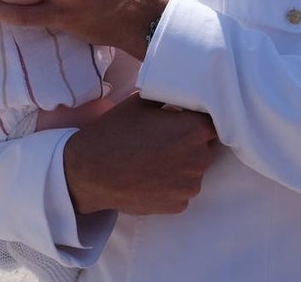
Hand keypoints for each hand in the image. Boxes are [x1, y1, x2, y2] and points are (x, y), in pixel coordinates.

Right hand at [64, 94, 217, 214]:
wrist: (89, 172)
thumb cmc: (115, 132)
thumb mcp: (141, 101)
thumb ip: (169, 96)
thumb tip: (181, 94)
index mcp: (194, 130)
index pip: (212, 120)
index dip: (198, 117)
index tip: (183, 118)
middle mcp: (199, 159)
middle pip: (205, 146)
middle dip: (191, 140)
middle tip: (165, 138)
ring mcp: (190, 186)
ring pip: (195, 169)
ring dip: (183, 163)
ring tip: (155, 158)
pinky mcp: (178, 205)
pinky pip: (182, 189)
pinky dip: (172, 183)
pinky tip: (152, 176)